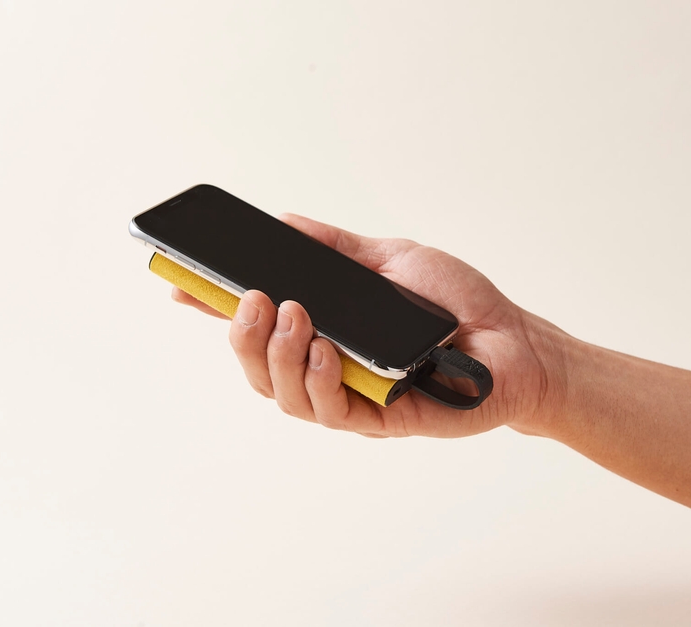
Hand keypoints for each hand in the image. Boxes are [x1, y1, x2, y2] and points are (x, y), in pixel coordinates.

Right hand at [172, 214, 561, 437]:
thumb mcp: (391, 259)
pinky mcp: (379, 420)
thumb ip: (337, 248)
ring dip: (277, 355)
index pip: (257, 323)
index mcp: (323, 329)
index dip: (213, 308)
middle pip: (257, 367)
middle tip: (253, 296)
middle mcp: (327, 367)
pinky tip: (327, 349)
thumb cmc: (456, 302)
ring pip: (285, 394)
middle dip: (242, 334)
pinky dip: (320, 379)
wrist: (512, 340)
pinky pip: (332, 411)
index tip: (178, 284)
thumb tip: (284, 222)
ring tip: (291, 315)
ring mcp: (350, 396)